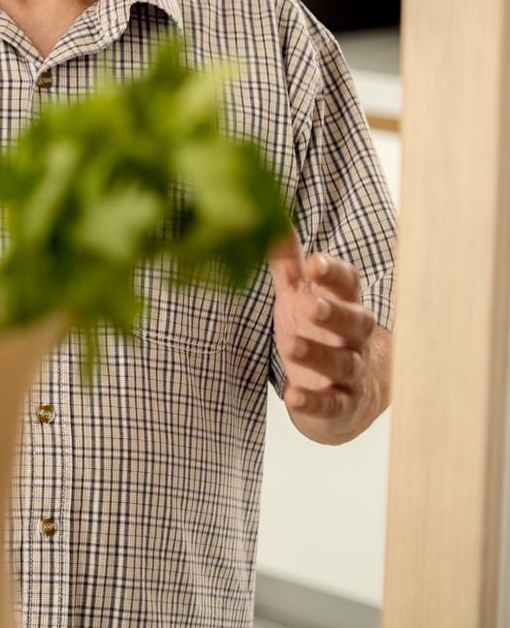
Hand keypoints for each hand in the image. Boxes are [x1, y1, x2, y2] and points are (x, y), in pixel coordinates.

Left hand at [270, 239, 388, 444]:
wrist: (348, 396)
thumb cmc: (319, 333)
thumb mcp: (299, 296)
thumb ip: (288, 265)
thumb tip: (272, 221)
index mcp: (345, 305)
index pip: (349, 285)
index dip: (333, 273)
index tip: (314, 262)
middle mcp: (355, 338)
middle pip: (354, 322)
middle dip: (333, 312)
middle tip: (311, 304)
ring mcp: (352, 373)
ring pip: (344, 363)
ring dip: (319, 355)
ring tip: (290, 346)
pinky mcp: (342, 405)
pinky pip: (332, 405)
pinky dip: (314, 402)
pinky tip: (293, 397)